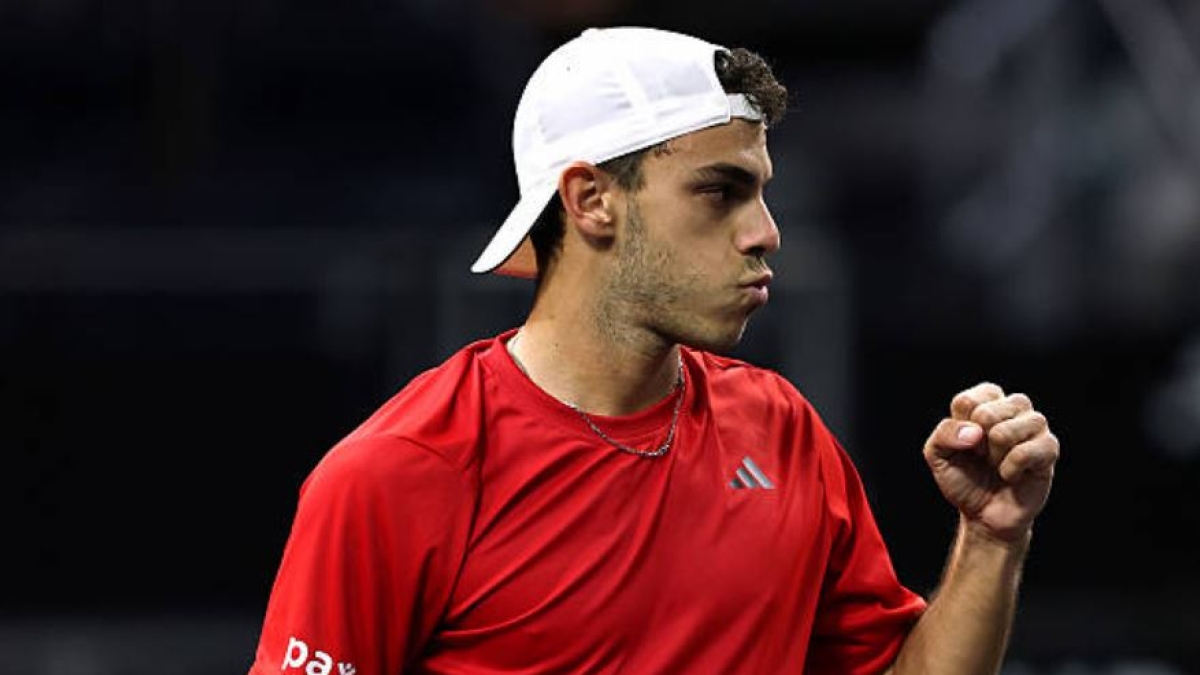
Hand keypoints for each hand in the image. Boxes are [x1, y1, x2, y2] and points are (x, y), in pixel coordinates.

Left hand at [923, 382, 1059, 541]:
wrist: (984, 514)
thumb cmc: (963, 478)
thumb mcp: (937, 455)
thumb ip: (944, 434)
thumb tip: (974, 432)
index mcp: (986, 400)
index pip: (967, 401)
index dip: (959, 430)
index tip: (966, 445)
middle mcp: (1014, 406)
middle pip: (985, 414)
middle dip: (976, 445)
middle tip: (983, 457)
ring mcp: (1035, 425)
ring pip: (1004, 432)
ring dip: (994, 458)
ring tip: (998, 465)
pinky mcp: (1049, 447)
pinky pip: (1023, 453)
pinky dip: (1010, 471)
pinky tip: (1012, 475)